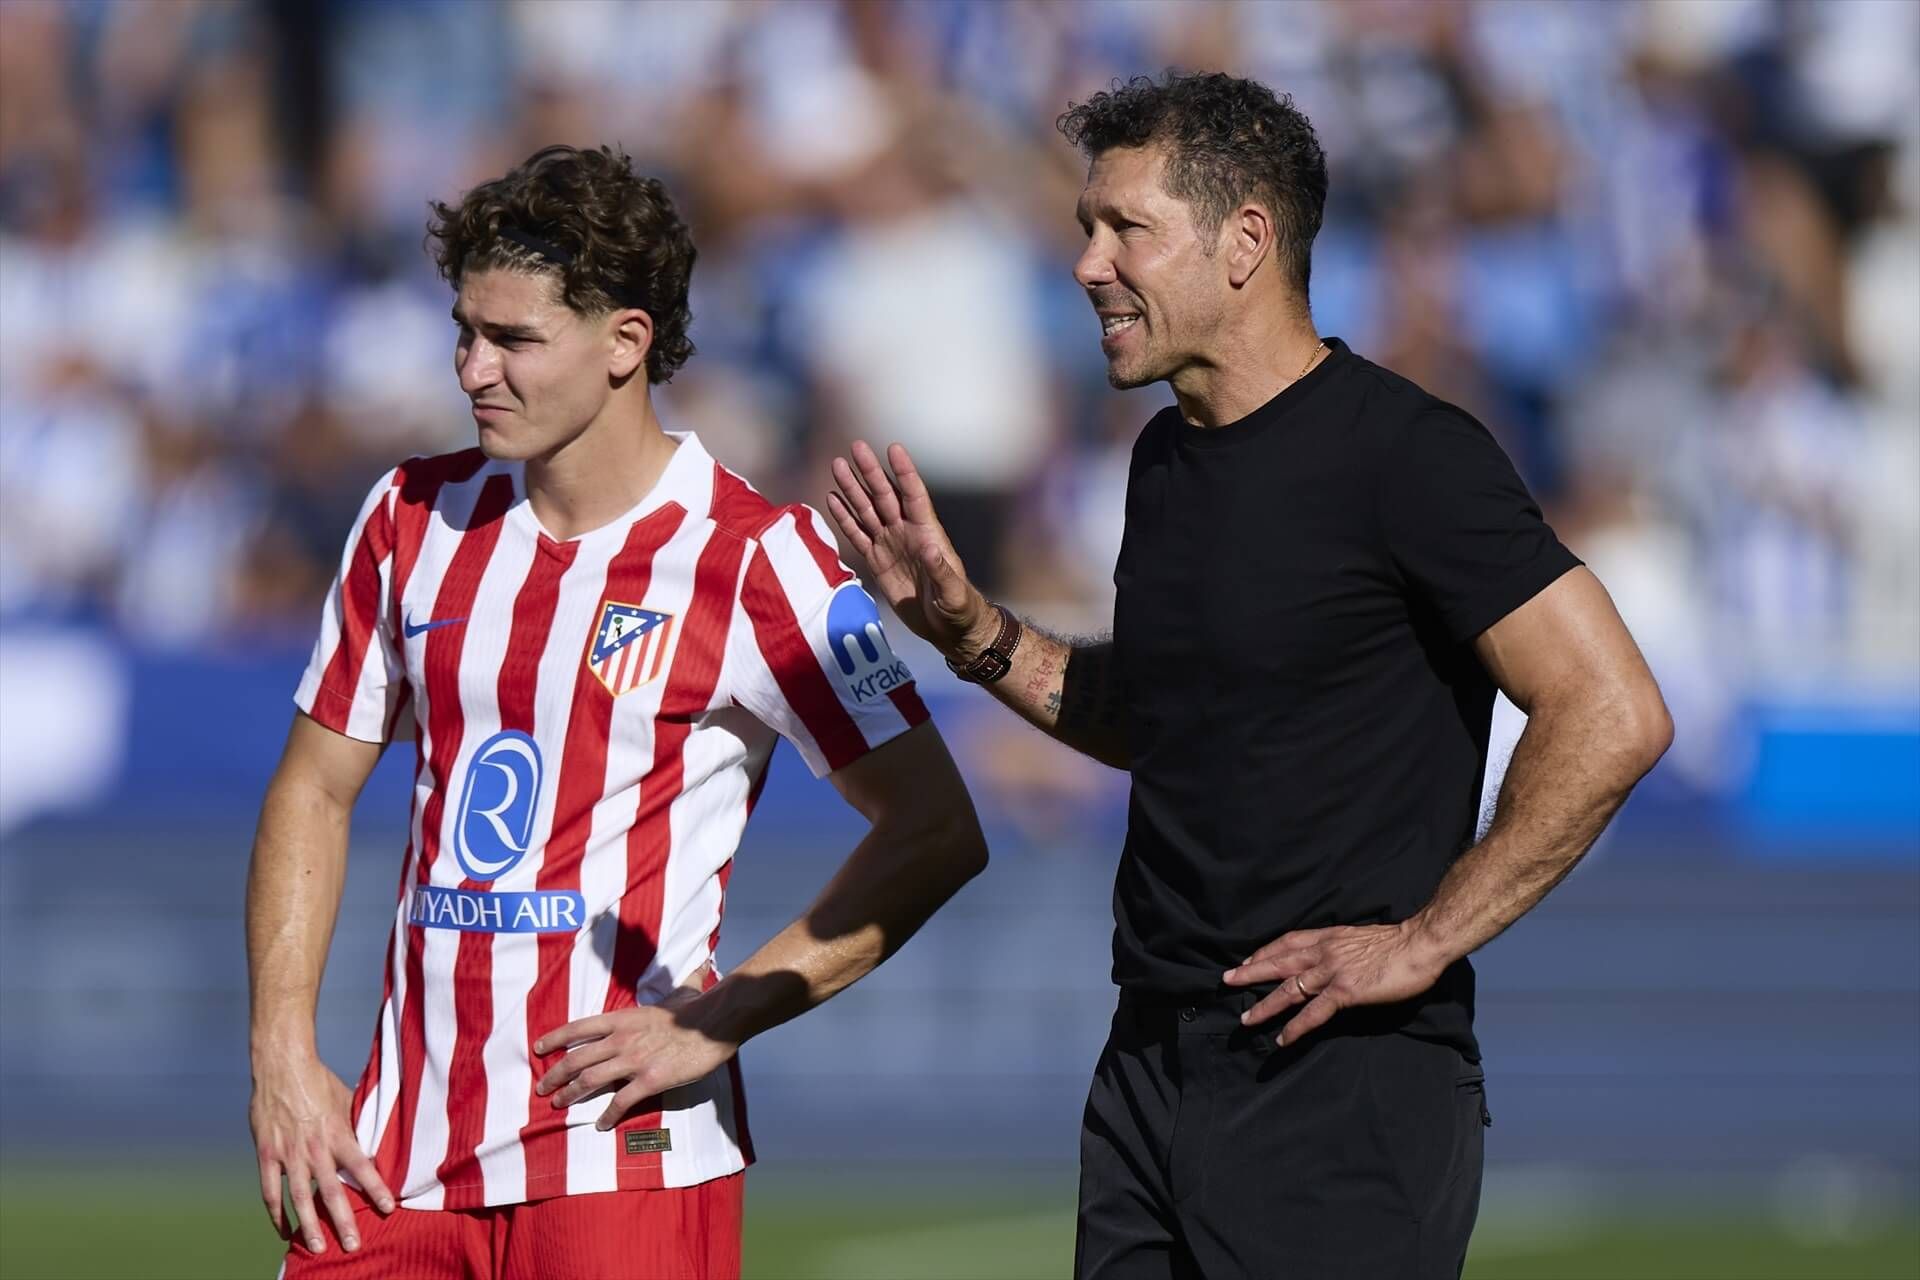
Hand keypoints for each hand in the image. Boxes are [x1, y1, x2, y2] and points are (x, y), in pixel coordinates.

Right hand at [250, 1054, 393, 1252]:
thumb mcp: (346, 1100)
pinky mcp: (267, 1155)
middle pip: (331, 1192)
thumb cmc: (319, 1081)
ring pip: (300, 1198)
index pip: (362, 1167)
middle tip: (353, 1245)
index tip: (388, 1208)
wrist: (282, 1066)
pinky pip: (271, 1192)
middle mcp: (315, 1148)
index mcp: (338, 1133)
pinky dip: (277, 1214)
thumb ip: (358, 1124)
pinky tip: (284, 1231)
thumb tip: (377, 1138)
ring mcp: (289, 1154)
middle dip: (343, 1220)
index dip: (375, 1188)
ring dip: (309, 1225)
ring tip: (318, 1247)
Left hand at [533, 990, 735, 1131]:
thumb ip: (682, 983)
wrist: (716, 1022)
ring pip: (589, 1080)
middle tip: (542, 1089)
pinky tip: (601, 1124)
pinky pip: (621, 1102)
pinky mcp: (650, 1080)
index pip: (578, 1028)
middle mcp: (621, 1039)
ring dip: (570, 1095)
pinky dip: (608, 1115)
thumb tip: (701, 967)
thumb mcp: (681, 992)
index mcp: (623, 1018)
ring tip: (559, 1105)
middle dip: (554, 1075)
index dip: (555, 1038)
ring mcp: (634, 1060)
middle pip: (576, 1058)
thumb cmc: (698, 1007)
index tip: (538, 1048)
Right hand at [826, 440, 994, 659]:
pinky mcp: (877, 561)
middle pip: (885, 495)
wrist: (948, 629)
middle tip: (855, 447)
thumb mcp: (953, 593)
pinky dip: (844, 518)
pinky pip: (857, 535)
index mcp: (928, 533)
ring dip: (852, 489)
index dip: (904, 472)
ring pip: (867, 510)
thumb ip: (941, 572)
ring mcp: (890, 545)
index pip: (914, 495)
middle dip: (870, 472)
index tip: (893, 448)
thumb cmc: (958, 609)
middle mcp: (907, 532)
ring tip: (837, 465)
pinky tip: (832, 498)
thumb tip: (929, 549)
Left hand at [1222, 921, 1450, 1044]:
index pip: (1288, 942)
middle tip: (1227, 980)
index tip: (1247, 959)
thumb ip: (1342, 947)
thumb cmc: (1398, 942)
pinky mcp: (1345, 992)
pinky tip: (1283, 1038)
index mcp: (1328, 937)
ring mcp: (1333, 972)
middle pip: (1279, 962)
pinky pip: (1314, 1013)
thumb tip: (1332, 957)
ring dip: (1265, 1005)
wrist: (1419, 943)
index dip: (1265, 951)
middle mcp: (1324, 951)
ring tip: (1246, 1018)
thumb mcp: (1359, 937)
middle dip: (1251, 972)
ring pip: (1290, 989)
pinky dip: (1296, 1026)